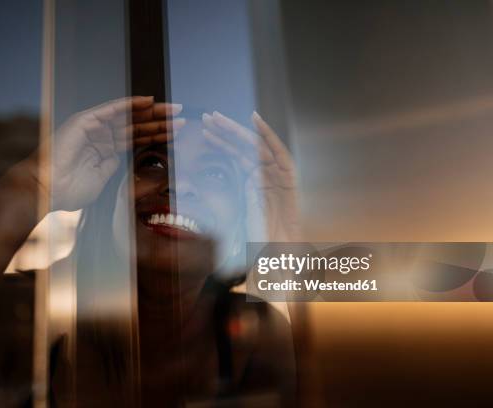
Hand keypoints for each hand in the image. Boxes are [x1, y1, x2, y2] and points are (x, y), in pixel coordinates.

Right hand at [50, 96, 183, 210]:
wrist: (47, 190)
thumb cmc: (70, 191)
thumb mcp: (102, 180)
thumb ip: (114, 168)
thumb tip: (125, 159)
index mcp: (105, 150)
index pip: (137, 138)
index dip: (157, 135)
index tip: (177, 132)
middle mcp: (101, 135)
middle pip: (137, 125)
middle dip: (160, 121)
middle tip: (182, 116)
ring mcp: (93, 126)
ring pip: (128, 116)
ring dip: (151, 112)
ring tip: (173, 109)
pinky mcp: (85, 120)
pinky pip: (112, 109)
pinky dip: (130, 104)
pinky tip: (149, 101)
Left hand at [202, 111, 299, 241]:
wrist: (278, 256)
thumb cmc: (257, 242)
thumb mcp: (234, 215)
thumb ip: (226, 198)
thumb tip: (204, 183)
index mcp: (252, 183)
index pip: (235, 156)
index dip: (221, 143)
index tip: (204, 131)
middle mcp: (264, 176)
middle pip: (243, 147)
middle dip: (225, 131)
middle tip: (206, 117)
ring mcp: (276, 176)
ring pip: (256, 145)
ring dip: (237, 129)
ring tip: (218, 117)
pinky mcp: (288, 179)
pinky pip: (278, 152)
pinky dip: (268, 135)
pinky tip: (255, 120)